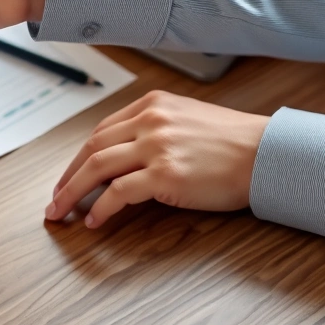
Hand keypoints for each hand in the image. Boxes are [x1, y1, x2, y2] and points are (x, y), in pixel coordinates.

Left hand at [45, 91, 269, 228]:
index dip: (80, 156)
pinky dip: (101, 208)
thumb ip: (156, 130)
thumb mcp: (189, 120)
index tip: (70, 175)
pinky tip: (93, 220)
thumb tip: (125, 158)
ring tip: (61, 211)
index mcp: (153, 105)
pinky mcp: (164, 174)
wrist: (268, 153)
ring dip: (72, 192)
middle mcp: (150, 120)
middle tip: (55, 198)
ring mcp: (155, 146)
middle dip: (68, 176)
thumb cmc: (235, 142)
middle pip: (92, 148)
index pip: (103, 130)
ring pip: (97, 168)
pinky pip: (118, 193)